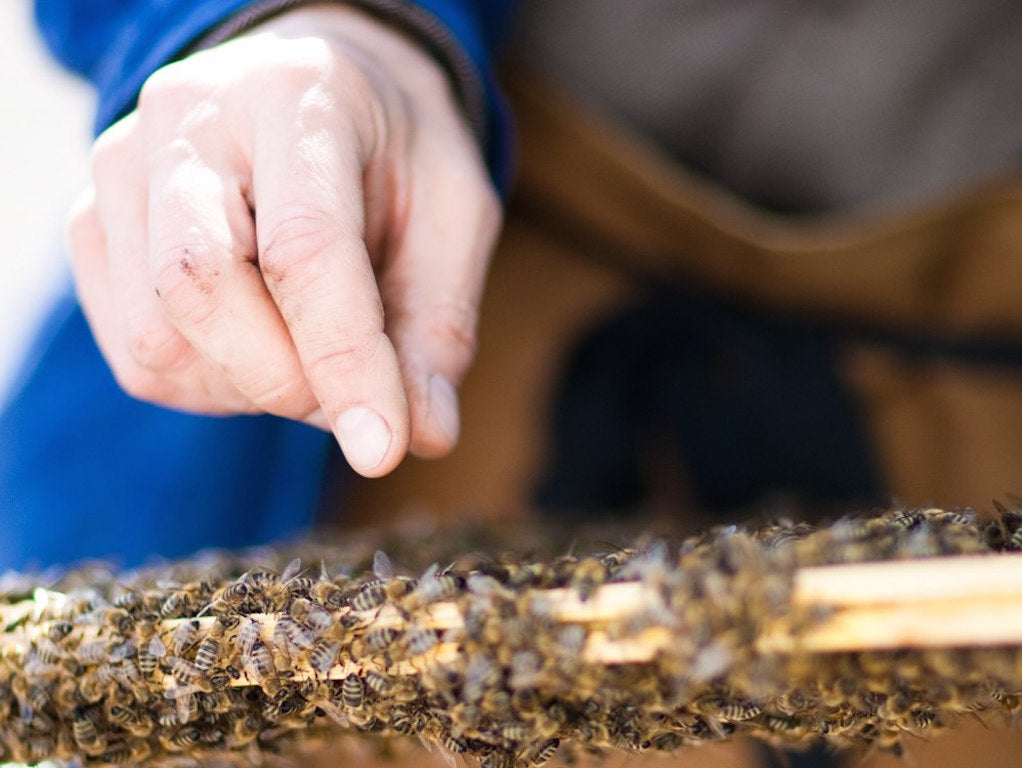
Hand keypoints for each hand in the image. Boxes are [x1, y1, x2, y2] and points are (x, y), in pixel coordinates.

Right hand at [67, 6, 501, 475]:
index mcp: (296, 98)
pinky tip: (260, 343)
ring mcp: (122, 171)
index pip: (303, 248)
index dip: (344, 360)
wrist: (319, 90)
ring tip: (311, 348)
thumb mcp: (453, 217)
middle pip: (199, 288)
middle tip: (354, 393)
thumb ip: (438, 325)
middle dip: (286, 380)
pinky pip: (140, 355)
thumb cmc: (396, 156)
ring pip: (158, 337)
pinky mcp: (94, 227)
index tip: (383, 448)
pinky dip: (212, 383)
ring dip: (250, 387)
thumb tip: (423, 436)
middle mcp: (188, 120)